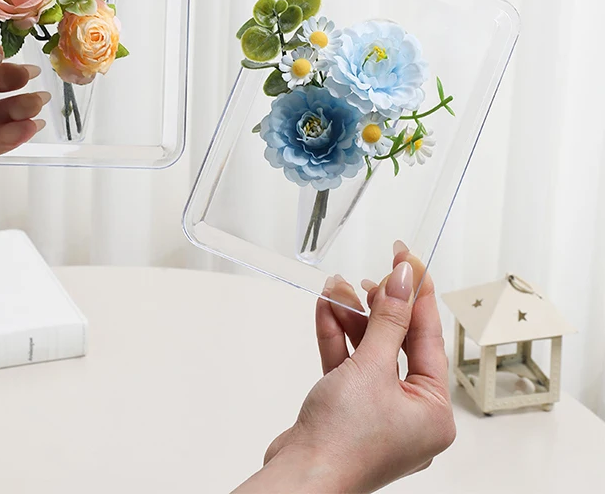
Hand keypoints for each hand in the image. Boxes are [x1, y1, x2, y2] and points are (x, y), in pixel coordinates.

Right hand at [235, 245, 454, 492]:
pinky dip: (336, 338)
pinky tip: (325, 309)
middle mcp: (409, 412)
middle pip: (397, 343)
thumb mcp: (371, 368)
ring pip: (368, 351)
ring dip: (350, 317)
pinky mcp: (347, 409)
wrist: (299, 478)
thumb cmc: (343, 442)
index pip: (429, 338)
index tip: (408, 261)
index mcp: (433, 410)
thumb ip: (387, 320)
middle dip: (376, 307)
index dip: (417, 295)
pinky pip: (347, 365)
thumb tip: (402, 280)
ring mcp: (376, 411)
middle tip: (369, 275)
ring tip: (335, 287)